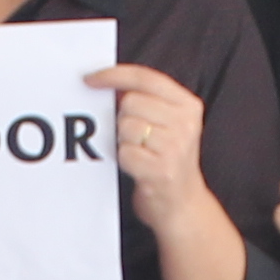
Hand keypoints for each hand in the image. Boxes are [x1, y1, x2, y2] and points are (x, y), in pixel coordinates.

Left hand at [98, 64, 208, 217]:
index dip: (114, 75)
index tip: (90, 79)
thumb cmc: (168, 160)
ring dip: (124, 141)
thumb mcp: (169, 123)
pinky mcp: (161, 170)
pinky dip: (124, 160)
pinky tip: (139, 167)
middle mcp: (186, 123)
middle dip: (123, 118)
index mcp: (188, 105)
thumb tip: (110, 83)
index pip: (145, 77)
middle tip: (137, 137)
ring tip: (141, 153)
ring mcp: (175, 147)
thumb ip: (147, 99)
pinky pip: (124, 152)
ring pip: (125, 126)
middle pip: (131, 102)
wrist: (183, 204)